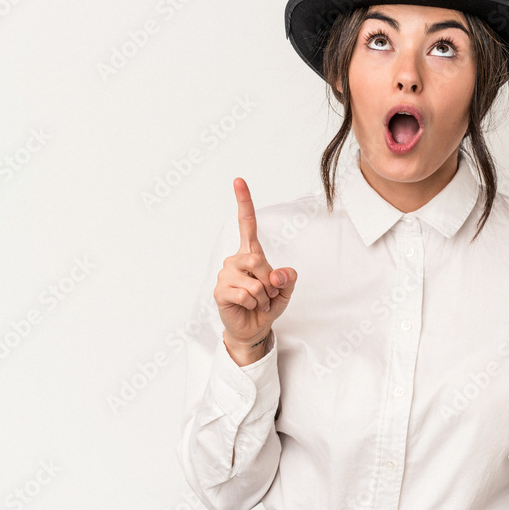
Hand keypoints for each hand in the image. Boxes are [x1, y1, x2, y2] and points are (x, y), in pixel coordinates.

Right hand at [212, 178, 296, 364]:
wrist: (254, 328)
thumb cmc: (267, 304)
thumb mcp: (286, 290)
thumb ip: (288, 278)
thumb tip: (278, 273)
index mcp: (251, 253)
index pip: (246, 224)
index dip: (243, 202)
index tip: (238, 181)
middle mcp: (235, 260)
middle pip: (258, 258)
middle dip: (271, 281)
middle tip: (269, 292)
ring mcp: (225, 274)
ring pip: (254, 280)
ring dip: (264, 295)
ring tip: (259, 301)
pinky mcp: (220, 291)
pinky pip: (246, 294)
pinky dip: (255, 303)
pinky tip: (249, 306)